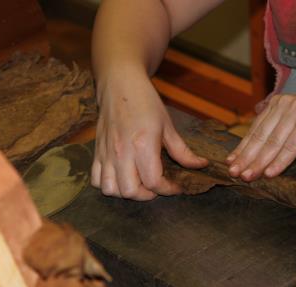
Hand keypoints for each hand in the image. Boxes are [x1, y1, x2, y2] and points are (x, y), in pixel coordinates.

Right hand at [91, 68, 207, 199]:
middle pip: (130, 191)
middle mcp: (122, 152)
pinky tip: (121, 177)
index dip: (168, 189)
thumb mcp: (168, 125)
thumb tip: (201, 165)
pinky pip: (95, 179)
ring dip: (126, 192)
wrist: (119, 83)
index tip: (177, 186)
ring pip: (110, 189)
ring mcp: (106, 153)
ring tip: (139, 183)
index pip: (154, 181)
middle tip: (157, 187)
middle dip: (147, 195)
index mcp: (143, 144)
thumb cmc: (145, 101)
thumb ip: (183, 151)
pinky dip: (108, 184)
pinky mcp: (96, 151)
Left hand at [226, 95, 295, 180]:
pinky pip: (290, 147)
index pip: (255, 130)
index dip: (242, 148)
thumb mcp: (295, 130)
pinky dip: (279, 162)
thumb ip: (277, 139)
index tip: (230, 163)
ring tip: (248, 177)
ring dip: (259, 162)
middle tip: (234, 173)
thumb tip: (254, 160)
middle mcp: (284, 104)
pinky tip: (270, 174)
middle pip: (261, 136)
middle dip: (246, 158)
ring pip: (273, 143)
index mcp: (277, 103)